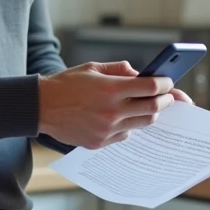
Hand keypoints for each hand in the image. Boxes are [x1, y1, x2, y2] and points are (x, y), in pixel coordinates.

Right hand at [38, 61, 177, 149]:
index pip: (151, 88)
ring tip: (147, 106)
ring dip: (149, 114)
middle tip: (168, 96)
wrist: (41, 107)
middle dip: (165, 101)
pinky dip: (129, 125)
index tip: (168, 82)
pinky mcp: (100, 142)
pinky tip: (122, 118)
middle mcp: (112, 111)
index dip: (165, 84)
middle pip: (153, 108)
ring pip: (142, 124)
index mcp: (111, 89)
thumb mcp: (92, 68)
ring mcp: (107, 129)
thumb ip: (119, 70)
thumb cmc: (66, 84)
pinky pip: (125, 135)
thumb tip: (140, 75)